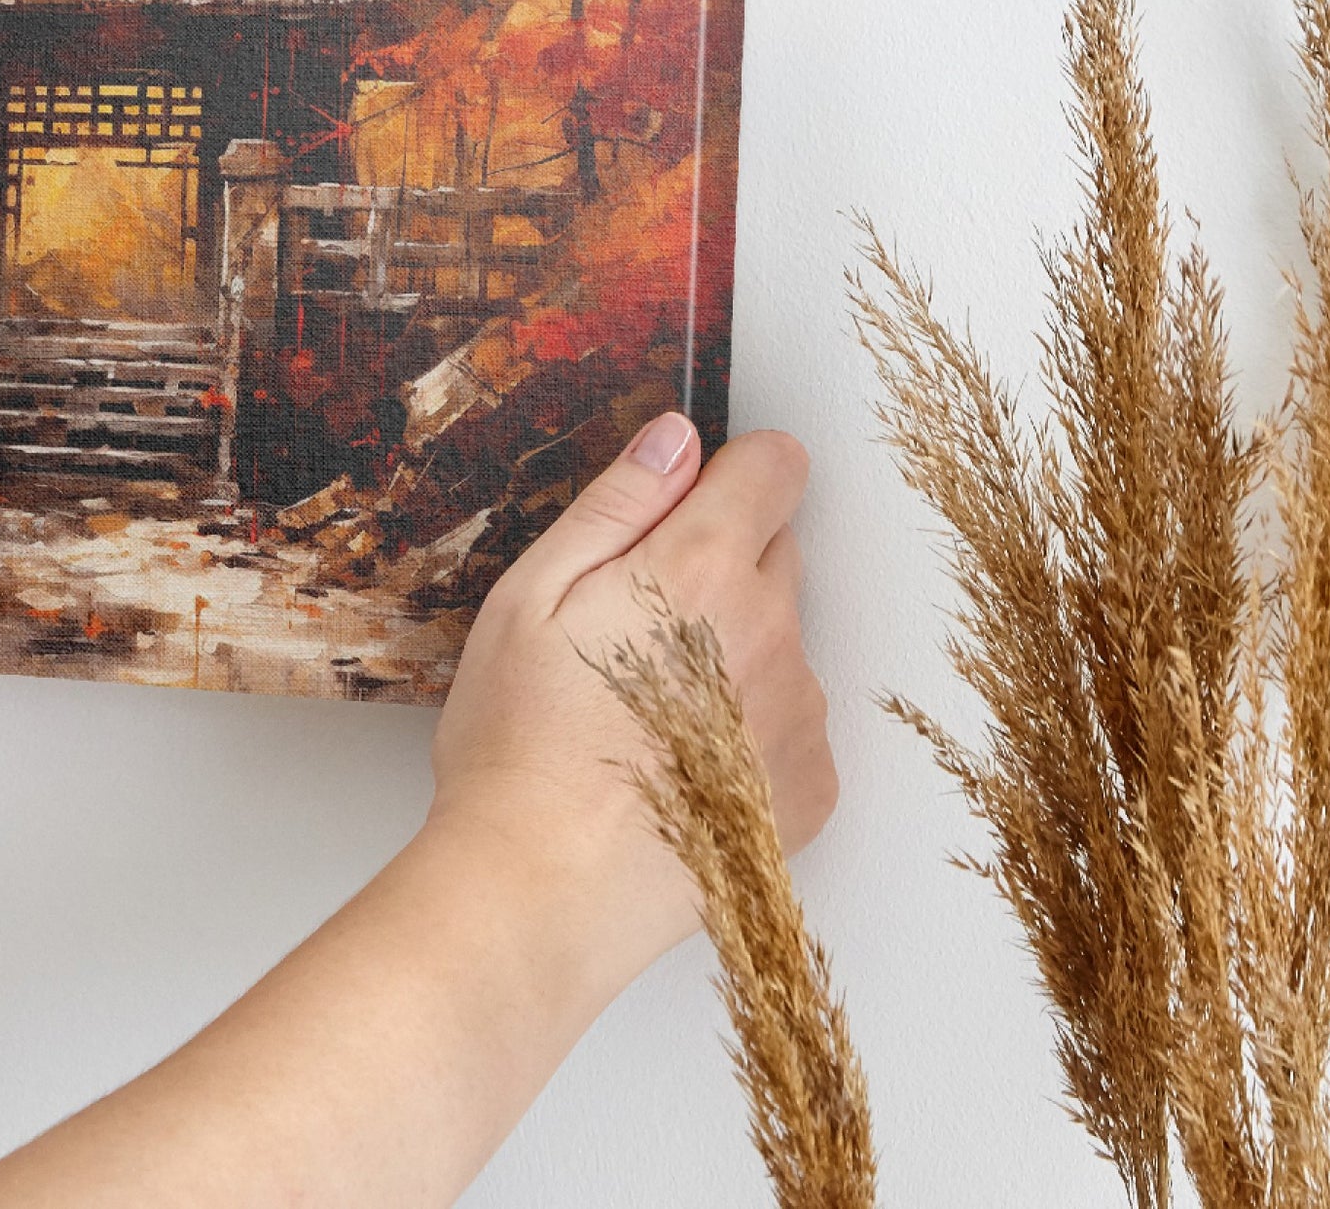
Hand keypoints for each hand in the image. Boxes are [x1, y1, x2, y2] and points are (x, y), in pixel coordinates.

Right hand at [427, 415, 836, 999]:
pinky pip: (790, 722)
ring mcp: (799, 715)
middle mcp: (774, 632)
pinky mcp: (810, 788)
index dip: (727, 472)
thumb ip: (617, 504)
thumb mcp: (531, 595)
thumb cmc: (520, 745)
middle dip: (718, 564)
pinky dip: (748, 730)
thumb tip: (676, 438)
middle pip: (777, 551)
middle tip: (631, 624)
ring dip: (733, 651)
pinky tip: (677, 764)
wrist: (543, 891)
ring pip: (780, 640)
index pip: (775, 466)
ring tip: (644, 710)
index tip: (683, 506)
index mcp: (703, 568)